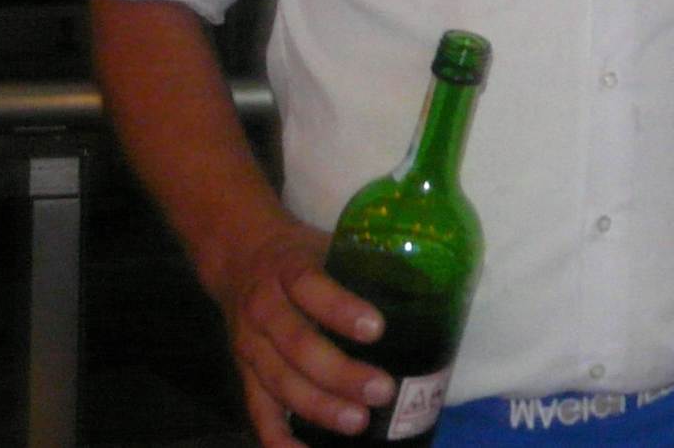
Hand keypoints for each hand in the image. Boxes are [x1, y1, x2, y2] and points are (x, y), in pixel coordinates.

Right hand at [202, 218, 395, 445]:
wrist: (240, 257)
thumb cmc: (300, 255)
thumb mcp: (326, 245)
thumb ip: (366, 264)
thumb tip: (433, 284)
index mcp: (288, 269)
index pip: (309, 286)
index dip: (340, 309)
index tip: (377, 330)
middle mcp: (264, 308)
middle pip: (297, 345)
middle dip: (339, 373)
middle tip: (382, 391)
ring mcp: (250, 345)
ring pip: (280, 382)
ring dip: (319, 407)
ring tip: (358, 423)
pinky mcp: (244, 374)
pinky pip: (258, 412)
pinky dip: (278, 438)